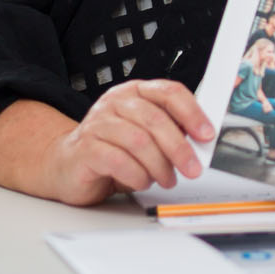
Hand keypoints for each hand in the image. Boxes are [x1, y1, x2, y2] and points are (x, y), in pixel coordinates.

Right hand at [43, 79, 213, 205]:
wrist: (67, 165)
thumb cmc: (112, 149)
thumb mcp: (145, 135)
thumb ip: (171, 132)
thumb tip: (202, 140)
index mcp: (135, 93)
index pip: (169, 92)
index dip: (192, 113)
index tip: (206, 134)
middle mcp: (115, 103)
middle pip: (155, 119)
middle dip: (179, 148)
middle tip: (192, 168)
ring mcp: (98, 123)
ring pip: (139, 141)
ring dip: (159, 166)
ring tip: (165, 179)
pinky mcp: (85, 148)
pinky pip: (118, 161)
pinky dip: (137, 175)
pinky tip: (141, 181)